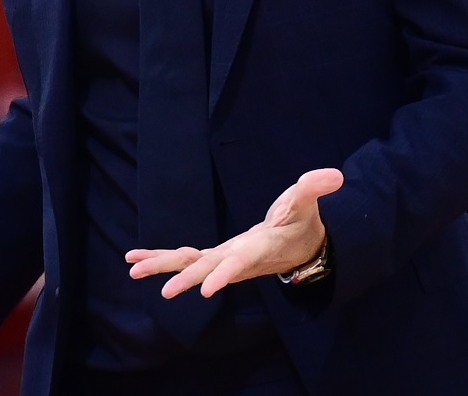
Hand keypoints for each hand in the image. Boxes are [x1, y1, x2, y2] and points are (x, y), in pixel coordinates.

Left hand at [126, 168, 343, 299]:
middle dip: (187, 279)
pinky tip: (135, 260)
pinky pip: (185, 258)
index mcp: (259, 249)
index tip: (207, 291)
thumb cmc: (302, 223)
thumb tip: (334, 175)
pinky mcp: (216, 256)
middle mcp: (237, 259)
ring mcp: (224, 259)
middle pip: (209, 269)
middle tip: (165, 292)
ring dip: (163, 266)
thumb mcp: (307, 203)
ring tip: (133, 269)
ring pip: (190, 264)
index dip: (225, 275)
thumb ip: (314, 188)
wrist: (298, 247)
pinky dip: (162, 257)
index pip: (241, 264)